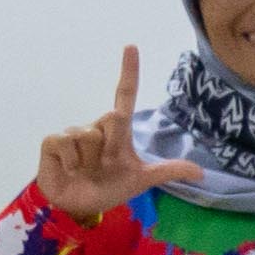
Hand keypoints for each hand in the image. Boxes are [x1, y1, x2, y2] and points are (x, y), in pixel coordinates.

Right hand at [33, 46, 207, 220]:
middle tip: (104, 165)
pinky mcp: (53, 141)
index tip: (131, 47)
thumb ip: (168, 171)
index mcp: (118, 131)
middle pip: (111, 118)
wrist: (80, 207)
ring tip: (85, 170)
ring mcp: (73, 132)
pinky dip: (71, 163)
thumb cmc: (109, 187)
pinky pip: (66, 143)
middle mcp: (96, 126)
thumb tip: (201, 172)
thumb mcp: (141, 180)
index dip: (129, 71)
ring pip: (88, 135)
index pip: (125, 95)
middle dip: (110, 147)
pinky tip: (69, 170)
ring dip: (90, 160)